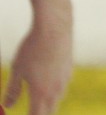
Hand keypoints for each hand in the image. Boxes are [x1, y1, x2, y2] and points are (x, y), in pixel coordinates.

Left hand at [4, 0, 73, 114]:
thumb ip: (12, 90)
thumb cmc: (32, 47)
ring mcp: (65, 79)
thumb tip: (8, 106)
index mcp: (41, 92)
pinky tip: (47, 84)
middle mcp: (56, 89)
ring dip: (48, 105)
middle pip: (49, 112)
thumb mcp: (17, 69)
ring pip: (57, 100)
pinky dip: (54, 92)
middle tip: (33, 112)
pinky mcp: (69, 70)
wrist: (55, 27)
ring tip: (39, 105)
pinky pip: (62, 88)